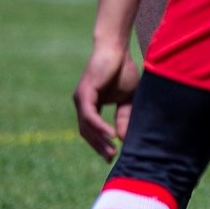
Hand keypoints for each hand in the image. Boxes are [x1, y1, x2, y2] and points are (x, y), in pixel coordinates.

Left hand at [73, 39, 139, 159]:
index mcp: (91, 105)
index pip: (92, 130)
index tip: (112, 156)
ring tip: (112, 151)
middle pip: (86, 132)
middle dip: (99, 147)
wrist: (117, 49)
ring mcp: (81, 99)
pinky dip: (100, 127)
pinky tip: (110, 135)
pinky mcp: (84, 94)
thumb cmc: (122, 70)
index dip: (101, 144)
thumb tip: (124, 138)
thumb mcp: (128, 99)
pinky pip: (90, 116)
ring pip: (87, 126)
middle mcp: (82, 104)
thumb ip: (125, 117)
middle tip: (111, 159)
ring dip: (99, 140)